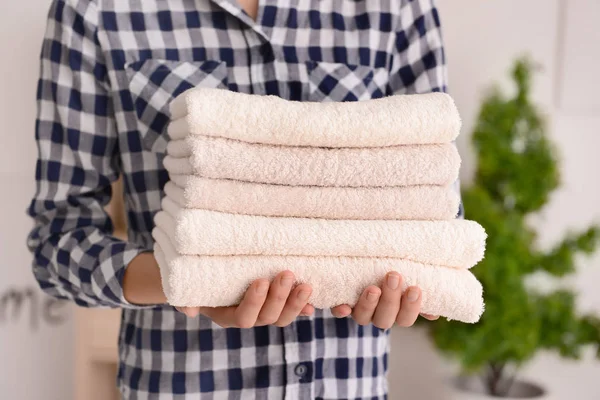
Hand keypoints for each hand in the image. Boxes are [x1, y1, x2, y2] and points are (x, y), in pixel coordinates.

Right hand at [176, 271, 313, 327]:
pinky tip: (313, 299)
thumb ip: (185, 299)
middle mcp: (249, 317)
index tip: (260, 281)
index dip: (254, 302)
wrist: (208, 272)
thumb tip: (190, 313)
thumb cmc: (197, 280)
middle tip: (286, 273)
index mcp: (229, 315)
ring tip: (305, 285)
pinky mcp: (279, 303)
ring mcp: (266, 311)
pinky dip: (305, 306)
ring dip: (296, 302)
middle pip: (269, 318)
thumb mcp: (187, 288)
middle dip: (280, 298)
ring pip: (283, 317)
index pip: (244, 317)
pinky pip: (294, 309)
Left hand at [331, 272, 438, 328]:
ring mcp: (357, 310)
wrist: (359, 256)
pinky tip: (343, 306)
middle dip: (391, 300)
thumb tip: (434, 311)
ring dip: (368, 305)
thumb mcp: (407, 270)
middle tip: (393, 277)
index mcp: (396, 310)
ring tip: (373, 289)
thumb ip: (420, 282)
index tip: (415, 288)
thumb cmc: (390, 263)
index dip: (411, 308)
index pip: (406, 318)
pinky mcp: (339, 302)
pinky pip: (337, 311)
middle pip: (385, 320)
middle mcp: (377, 314)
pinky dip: (340, 310)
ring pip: (363, 318)